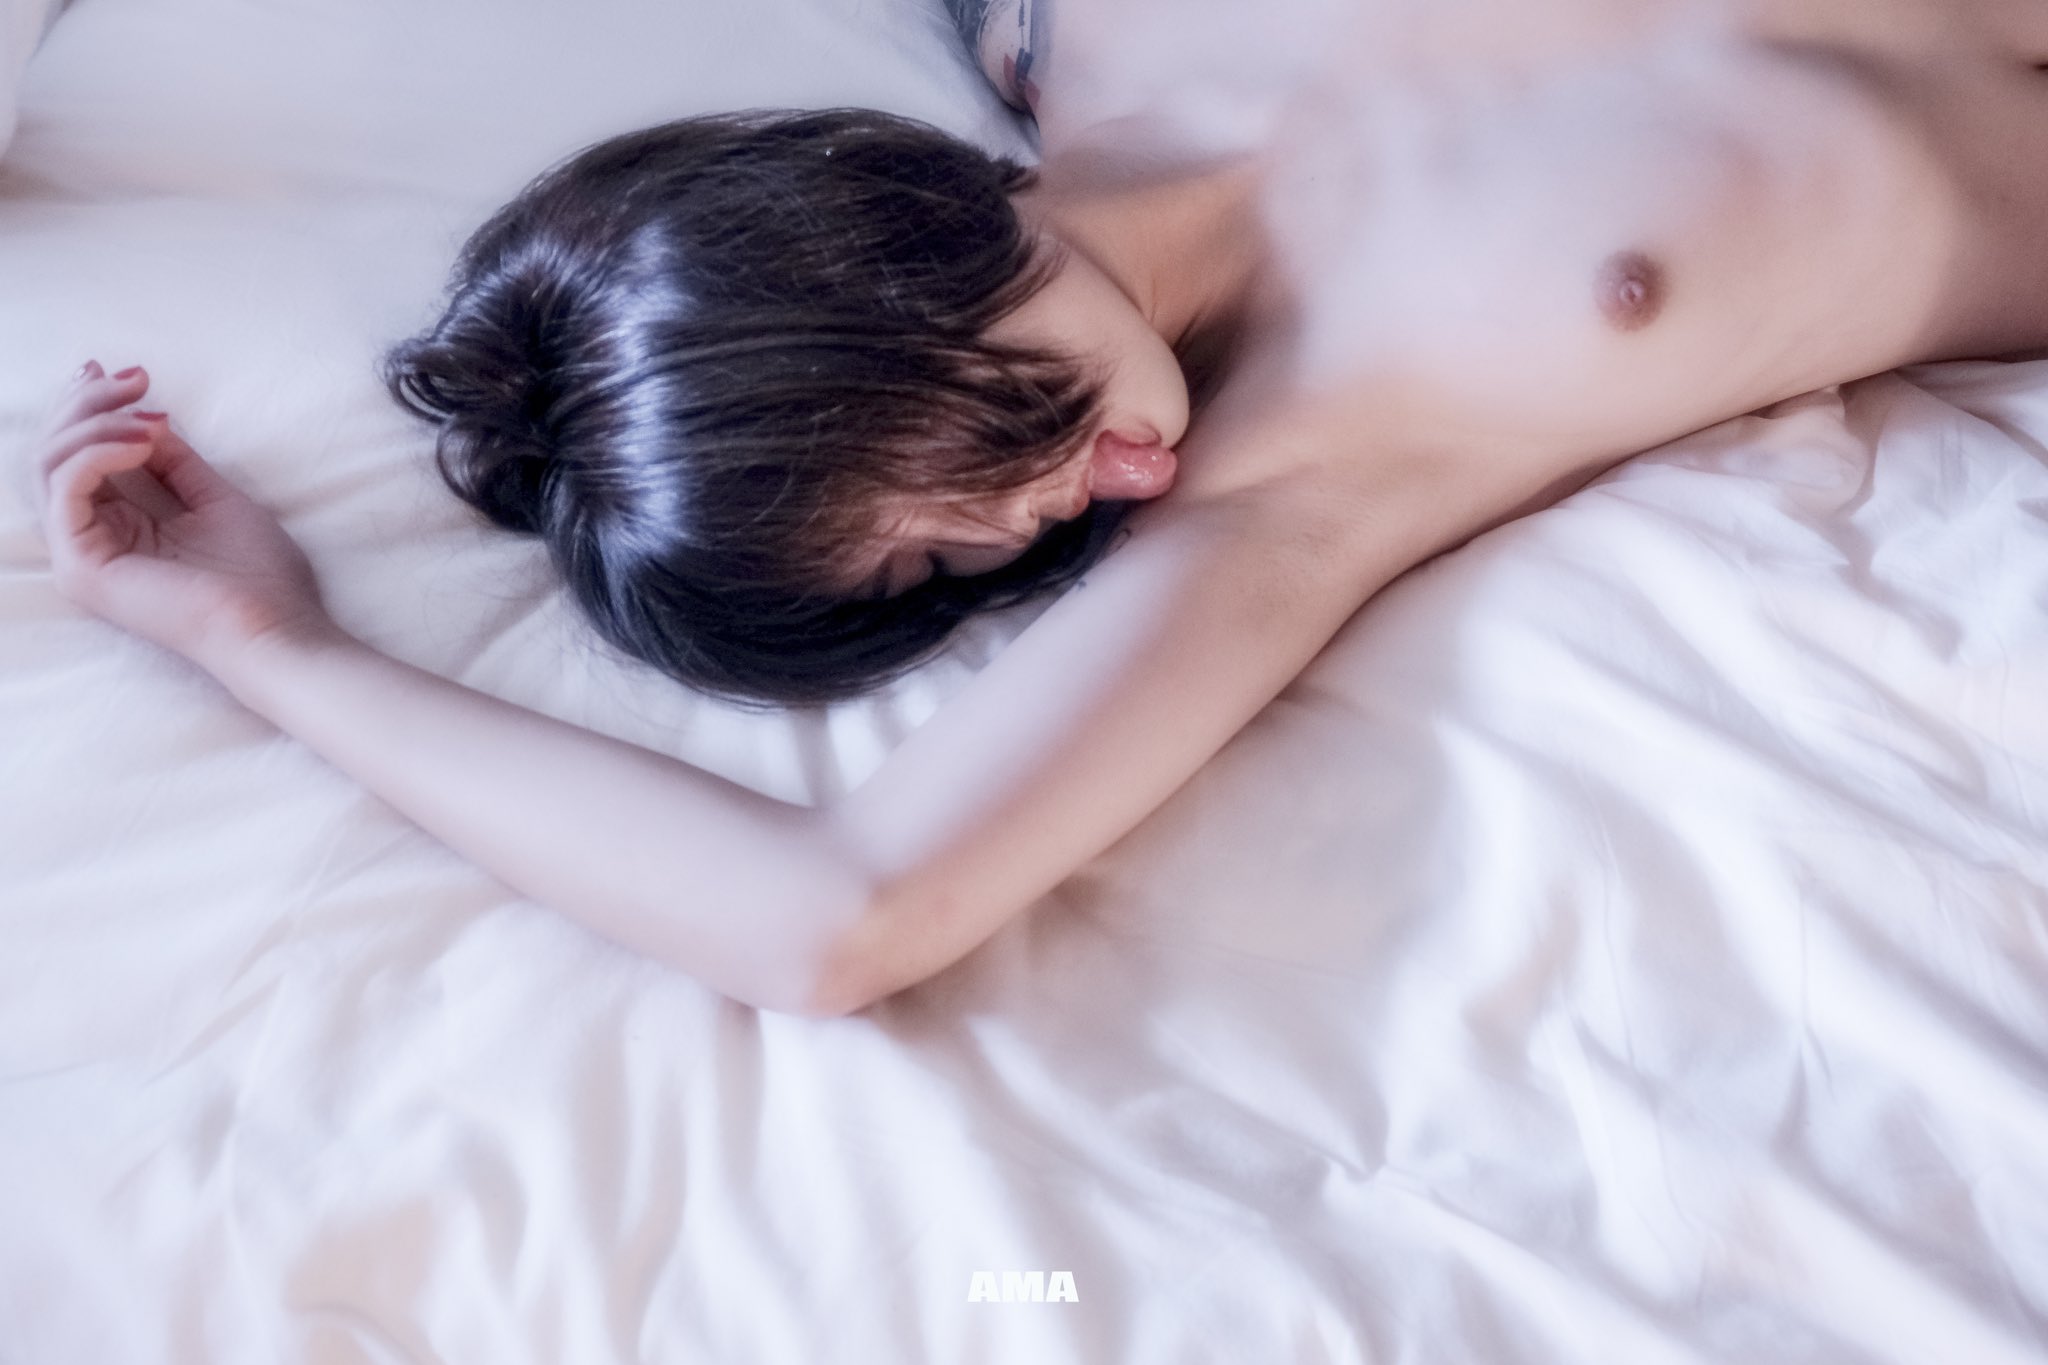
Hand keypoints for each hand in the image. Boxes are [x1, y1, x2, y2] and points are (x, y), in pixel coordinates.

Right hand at [33, 362, 340, 676]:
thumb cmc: (260, 575)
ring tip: (150, 416)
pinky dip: (98, 452)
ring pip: (49, 464)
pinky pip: (66, 489)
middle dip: (88, 403)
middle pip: (51, 453)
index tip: (126, 373)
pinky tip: (143, 440)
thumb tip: (148, 418)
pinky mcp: (83, 566)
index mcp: (116, 528)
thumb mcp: (215, 498)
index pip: (76, 456)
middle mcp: (88, 540)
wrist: (278, 627)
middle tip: (136, 379)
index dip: (89, 407)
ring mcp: (80, 556)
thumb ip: (175, 462)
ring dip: (95, 421)